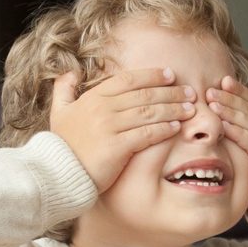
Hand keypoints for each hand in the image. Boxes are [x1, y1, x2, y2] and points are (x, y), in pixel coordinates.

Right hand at [49, 68, 193, 192]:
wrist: (57, 174)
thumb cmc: (62, 146)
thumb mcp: (58, 113)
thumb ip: (64, 90)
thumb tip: (70, 73)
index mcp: (92, 97)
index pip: (128, 79)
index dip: (151, 75)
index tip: (170, 74)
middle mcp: (102, 108)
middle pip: (144, 94)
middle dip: (170, 92)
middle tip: (190, 92)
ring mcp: (109, 127)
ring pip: (148, 112)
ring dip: (173, 109)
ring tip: (190, 109)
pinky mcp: (116, 147)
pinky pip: (146, 134)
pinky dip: (164, 129)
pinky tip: (176, 128)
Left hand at [206, 77, 247, 215]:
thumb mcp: (242, 150)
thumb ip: (233, 133)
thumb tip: (208, 115)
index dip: (237, 91)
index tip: (221, 81)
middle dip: (231, 98)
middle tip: (211, 90)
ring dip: (232, 111)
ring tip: (214, 103)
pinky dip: (239, 132)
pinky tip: (225, 126)